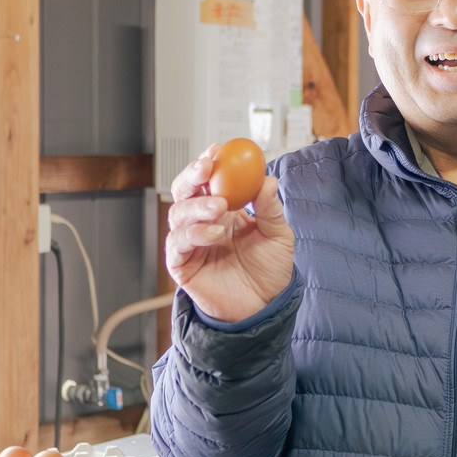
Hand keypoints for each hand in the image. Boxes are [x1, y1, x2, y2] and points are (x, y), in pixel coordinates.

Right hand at [166, 143, 295, 321]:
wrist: (263, 307)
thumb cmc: (269, 270)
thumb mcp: (279, 235)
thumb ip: (271, 209)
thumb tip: (268, 180)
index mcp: (224, 209)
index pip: (209, 179)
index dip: (209, 162)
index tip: (218, 150)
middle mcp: (203, 222)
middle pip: (185, 190)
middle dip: (192, 175)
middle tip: (207, 168)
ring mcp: (190, 243)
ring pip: (177, 214)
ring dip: (197, 205)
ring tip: (220, 207)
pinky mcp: (182, 265)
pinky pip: (178, 244)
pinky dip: (194, 234)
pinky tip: (214, 233)